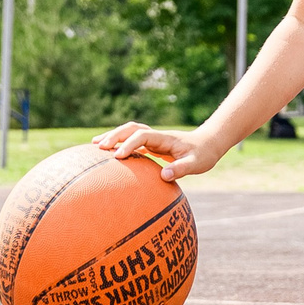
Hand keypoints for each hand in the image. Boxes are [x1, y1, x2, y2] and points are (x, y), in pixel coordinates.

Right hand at [90, 120, 219, 182]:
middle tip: (99, 147)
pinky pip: (132, 141)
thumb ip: (182, 169)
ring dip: (113, 136)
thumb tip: (164, 175)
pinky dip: (119, 144)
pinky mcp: (152, 145)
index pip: (143, 136)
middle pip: (131, 129)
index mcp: (165, 138)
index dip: (130, 144)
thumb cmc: (204, 154)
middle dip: (115, 136)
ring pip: (129, 132)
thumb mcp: (197, 163)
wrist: (209, 143)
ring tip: (94, 145)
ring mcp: (153, 139)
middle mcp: (156, 136)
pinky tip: (108, 155)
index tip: (118, 157)